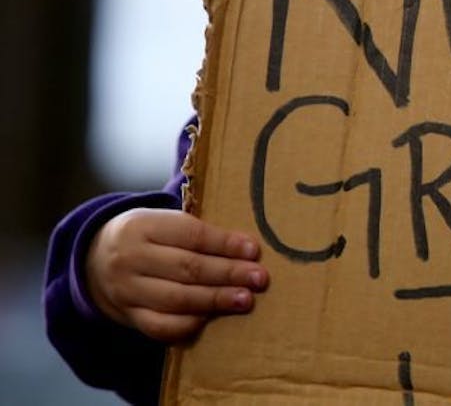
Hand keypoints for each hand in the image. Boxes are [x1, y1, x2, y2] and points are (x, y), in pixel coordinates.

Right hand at [85, 207, 268, 341]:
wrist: (93, 261)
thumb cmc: (145, 236)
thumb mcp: (162, 221)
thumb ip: (197, 232)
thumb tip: (246, 247)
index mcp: (142, 226)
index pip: (190, 235)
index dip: (224, 244)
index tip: (253, 251)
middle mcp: (130, 259)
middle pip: (186, 268)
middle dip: (227, 274)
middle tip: (259, 279)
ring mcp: (126, 291)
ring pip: (176, 299)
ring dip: (215, 300)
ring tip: (245, 300)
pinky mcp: (128, 316)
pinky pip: (160, 326)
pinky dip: (189, 324)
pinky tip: (213, 318)